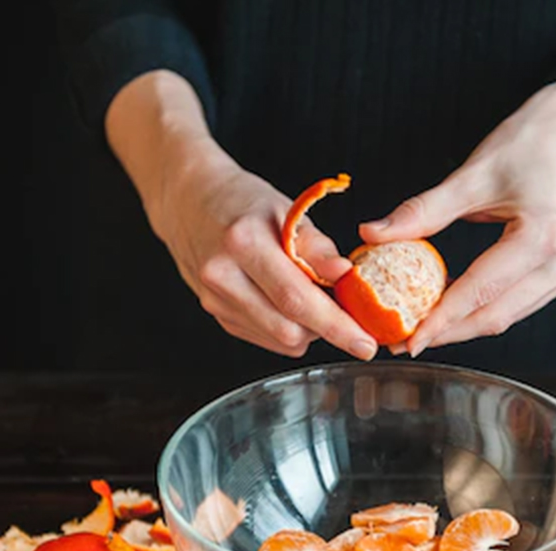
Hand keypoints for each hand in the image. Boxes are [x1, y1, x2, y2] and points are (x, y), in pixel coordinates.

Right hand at [152, 148, 377, 358]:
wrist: (190, 201)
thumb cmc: (243, 202)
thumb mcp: (286, 210)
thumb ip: (317, 248)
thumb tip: (346, 276)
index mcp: (243, 243)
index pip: (297, 299)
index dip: (336, 326)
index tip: (365, 343)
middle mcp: (223, 276)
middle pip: (287, 329)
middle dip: (326, 330)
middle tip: (347, 314)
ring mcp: (214, 300)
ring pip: (279, 339)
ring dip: (307, 329)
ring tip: (314, 298)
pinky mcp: (216, 314)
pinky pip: (265, 337)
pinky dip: (287, 327)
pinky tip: (289, 304)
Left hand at [359, 67, 555, 356]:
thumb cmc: (529, 143)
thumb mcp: (471, 175)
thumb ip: (423, 212)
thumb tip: (372, 234)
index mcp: (544, 234)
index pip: (481, 291)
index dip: (441, 321)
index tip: (407, 340)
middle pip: (496, 315)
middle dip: (448, 332)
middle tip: (404, 340)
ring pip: (509, 314)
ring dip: (465, 324)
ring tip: (422, 324)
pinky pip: (521, 302)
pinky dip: (486, 307)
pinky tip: (454, 303)